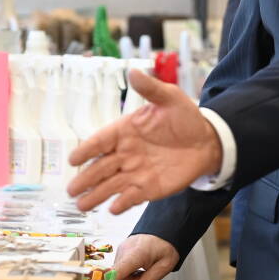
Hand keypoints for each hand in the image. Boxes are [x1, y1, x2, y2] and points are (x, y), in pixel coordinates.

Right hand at [68, 69, 222, 212]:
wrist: (207, 141)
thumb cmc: (185, 118)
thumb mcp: (169, 98)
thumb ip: (150, 88)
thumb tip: (134, 71)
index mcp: (125, 130)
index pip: (100, 141)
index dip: (86, 150)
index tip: (73, 159)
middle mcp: (125, 153)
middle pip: (100, 167)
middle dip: (85, 178)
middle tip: (70, 189)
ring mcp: (135, 172)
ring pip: (110, 185)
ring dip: (95, 195)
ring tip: (81, 205)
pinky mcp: (148, 188)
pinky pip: (131, 197)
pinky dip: (122, 203)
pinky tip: (113, 208)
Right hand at [113, 234, 180, 279]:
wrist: (165, 228)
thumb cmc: (166, 244)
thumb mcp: (165, 265)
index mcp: (136, 253)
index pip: (115, 273)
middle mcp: (125, 249)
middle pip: (117, 277)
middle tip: (145, 276)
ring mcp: (121, 248)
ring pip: (118, 272)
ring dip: (129, 276)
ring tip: (143, 270)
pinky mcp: (120, 249)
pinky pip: (119, 266)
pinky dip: (128, 270)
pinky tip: (138, 265)